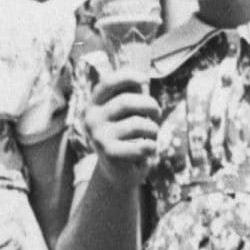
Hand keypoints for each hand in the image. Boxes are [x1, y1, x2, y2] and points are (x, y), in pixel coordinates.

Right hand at [84, 57, 161, 185]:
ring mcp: (98, 137)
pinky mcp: (109, 154)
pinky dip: (152, 146)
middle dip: (150, 105)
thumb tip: (143, 80)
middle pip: (126, 102)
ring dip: (153, 128)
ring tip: (152, 135)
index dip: (127, 76)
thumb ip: (133, 95)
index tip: (145, 80)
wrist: (118, 173)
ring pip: (137, 124)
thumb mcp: (128, 113)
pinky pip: (141, 145)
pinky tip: (148, 150)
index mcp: (94, 104)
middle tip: (157, 113)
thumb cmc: (128, 136)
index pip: (107, 82)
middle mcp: (91, 119)